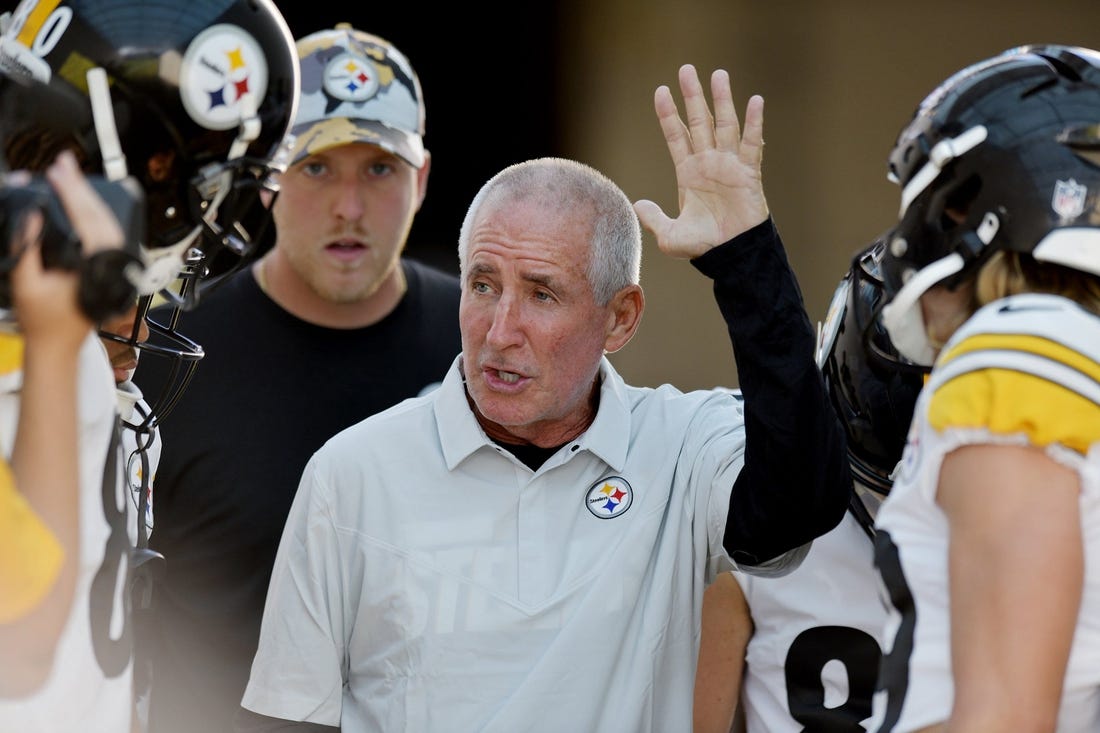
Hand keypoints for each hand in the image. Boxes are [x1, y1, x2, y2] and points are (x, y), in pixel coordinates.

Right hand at [11, 151, 124, 345]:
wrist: (58, 348)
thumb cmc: (44, 322)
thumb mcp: (26, 283)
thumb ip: (27, 248)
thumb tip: (33, 215)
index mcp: (96, 268)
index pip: (87, 220)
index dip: (72, 193)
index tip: (59, 173)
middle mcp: (111, 266)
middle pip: (102, 217)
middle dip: (82, 188)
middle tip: (64, 164)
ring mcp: (114, 268)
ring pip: (109, 224)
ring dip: (90, 199)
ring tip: (71, 177)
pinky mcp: (111, 270)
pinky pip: (109, 236)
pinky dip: (96, 216)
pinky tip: (83, 203)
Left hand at [634, 64, 768, 258]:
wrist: (731, 256)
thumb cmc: (704, 246)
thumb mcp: (670, 236)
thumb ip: (653, 219)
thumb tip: (637, 204)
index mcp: (688, 173)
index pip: (676, 136)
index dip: (668, 114)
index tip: (660, 91)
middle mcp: (708, 163)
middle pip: (699, 121)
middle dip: (692, 96)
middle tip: (686, 69)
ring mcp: (728, 165)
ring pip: (724, 125)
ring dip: (721, 100)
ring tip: (718, 74)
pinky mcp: (748, 173)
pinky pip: (752, 144)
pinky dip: (754, 123)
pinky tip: (755, 101)